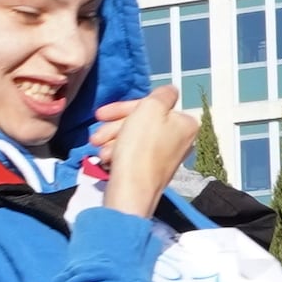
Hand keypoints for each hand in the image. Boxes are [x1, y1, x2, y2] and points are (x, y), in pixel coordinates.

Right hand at [91, 89, 196, 216]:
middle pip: (142, 122)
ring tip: (99, 149)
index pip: (151, 106)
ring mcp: (166, 157)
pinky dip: (118, 153)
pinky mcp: (151, 171)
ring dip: (113, 140)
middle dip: (115, 126)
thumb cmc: (140, 148)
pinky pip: (133, 154)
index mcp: (185, 123)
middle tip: (95, 135)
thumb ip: (162, 93)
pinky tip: (107, 158)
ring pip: (134, 138)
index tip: (102, 113)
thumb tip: (168, 91)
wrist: (131, 190)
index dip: (124, 108)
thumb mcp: (151, 108)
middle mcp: (180, 139)